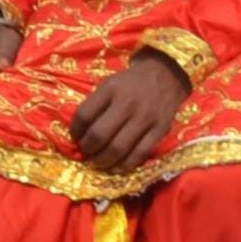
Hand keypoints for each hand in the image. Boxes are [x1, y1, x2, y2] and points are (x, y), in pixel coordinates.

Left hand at [68, 52, 189, 171]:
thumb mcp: (108, 84)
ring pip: (118, 148)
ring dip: (102, 160)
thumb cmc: (130, 83)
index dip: (75, 131)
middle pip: (99, 135)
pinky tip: (116, 166)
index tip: (75, 137)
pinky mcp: (160, 130)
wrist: (166, 75)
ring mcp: (145, 118)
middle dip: (87, 148)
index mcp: (111, 89)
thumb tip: (79, 134)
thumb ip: (94, 105)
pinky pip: (139, 154)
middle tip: (86, 151)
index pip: (84, 115)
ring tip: (98, 161)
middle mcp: (128, 103)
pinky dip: (124, 165)